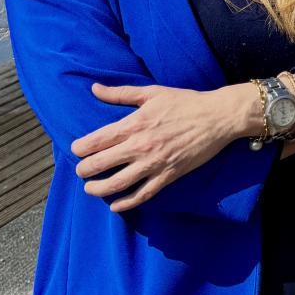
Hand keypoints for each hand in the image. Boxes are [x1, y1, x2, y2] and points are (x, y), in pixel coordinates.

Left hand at [73, 83, 254, 213]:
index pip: (97, 141)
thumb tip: (94, 88)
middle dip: (84, 170)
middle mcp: (141, 146)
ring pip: (118, 183)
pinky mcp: (169, 175)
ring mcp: (155, 163)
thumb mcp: (152, 92)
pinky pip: (143, 194)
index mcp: (135, 124)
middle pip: (102, 164)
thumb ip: (120, 93)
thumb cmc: (185, 102)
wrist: (218, 117)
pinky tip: (115, 205)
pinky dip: (127, 203)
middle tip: (81, 171)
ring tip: (91, 189)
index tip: (76, 150)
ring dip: (98, 189)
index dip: (80, 148)